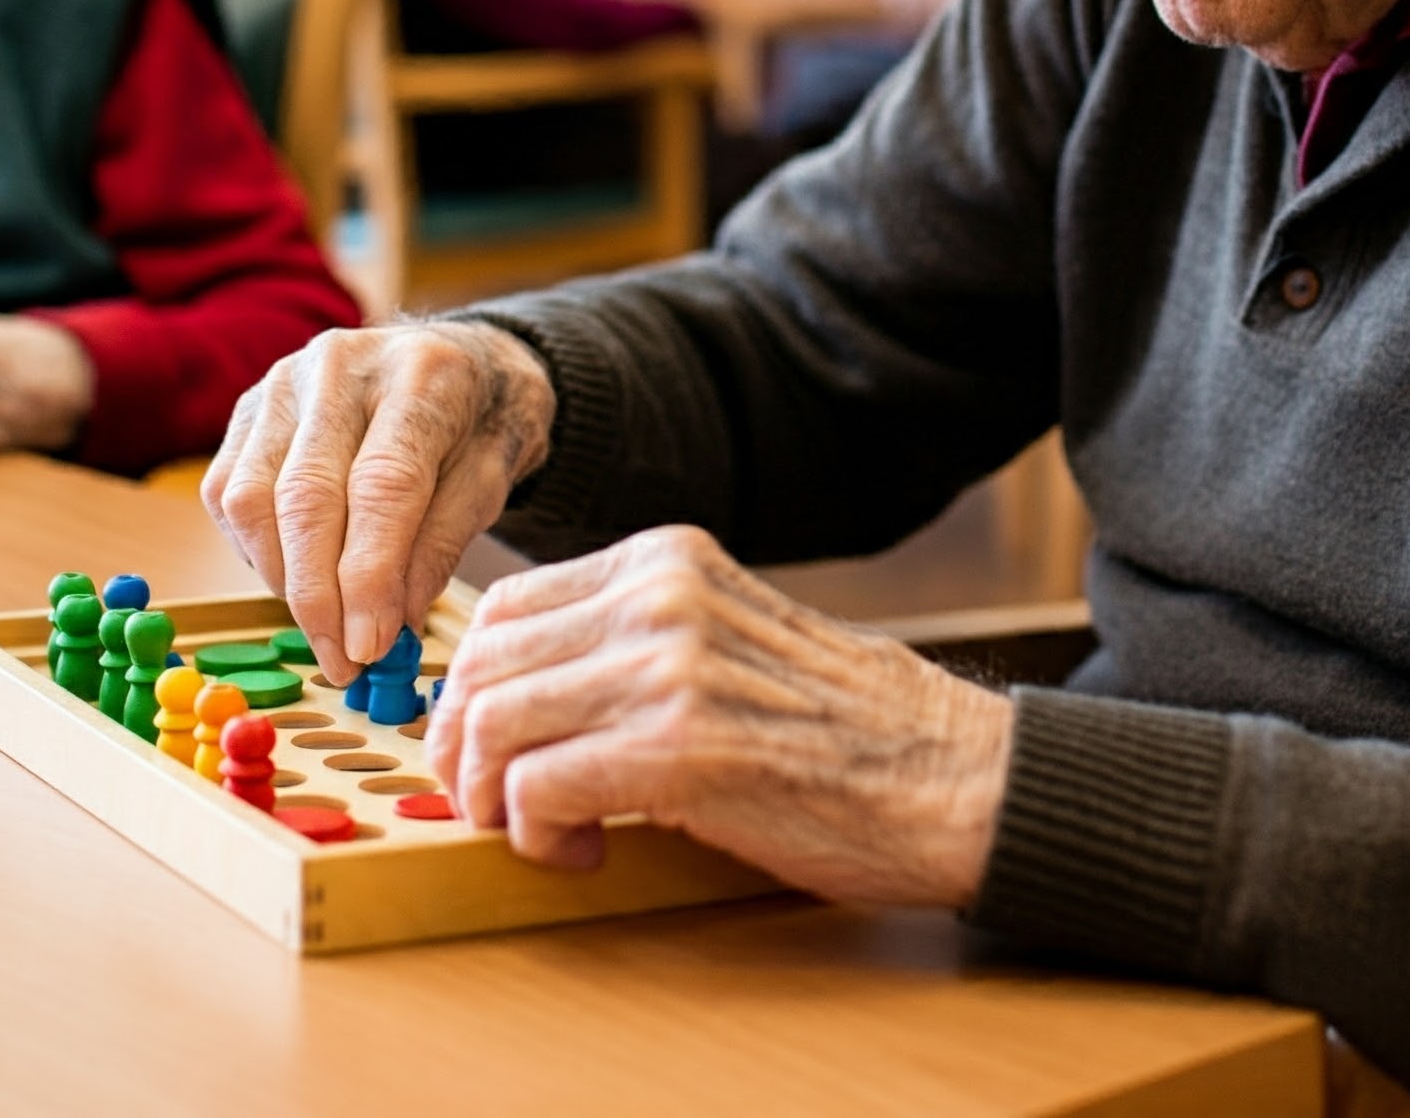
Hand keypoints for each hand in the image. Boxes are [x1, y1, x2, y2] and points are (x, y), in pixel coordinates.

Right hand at [203, 321, 555, 683]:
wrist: (460, 359)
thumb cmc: (483, 419)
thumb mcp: (494, 475)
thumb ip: (443, 542)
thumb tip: (389, 624)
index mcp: (423, 373)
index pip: (382, 485)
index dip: (370, 576)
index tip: (371, 647)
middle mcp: (342, 365)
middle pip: (306, 495)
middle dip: (319, 598)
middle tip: (345, 662)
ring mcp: (285, 381)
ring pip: (253, 499)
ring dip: (284, 581)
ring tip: (328, 627)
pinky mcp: (249, 408)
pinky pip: (227, 493)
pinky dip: (257, 551)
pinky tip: (299, 577)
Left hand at [429, 525, 1014, 907]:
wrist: (947, 773)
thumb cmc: (840, 725)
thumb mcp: (727, 633)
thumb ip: (633, 637)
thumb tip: (515, 687)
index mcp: (669, 558)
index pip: (508, 606)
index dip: (470, 687)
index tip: (482, 745)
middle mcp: (662, 595)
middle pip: (485, 664)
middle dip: (463, 749)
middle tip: (493, 803)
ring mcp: (669, 666)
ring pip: (494, 725)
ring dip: (492, 799)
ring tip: (540, 831)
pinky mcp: (678, 751)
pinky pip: (537, 790)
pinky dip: (536, 836)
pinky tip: (585, 851)